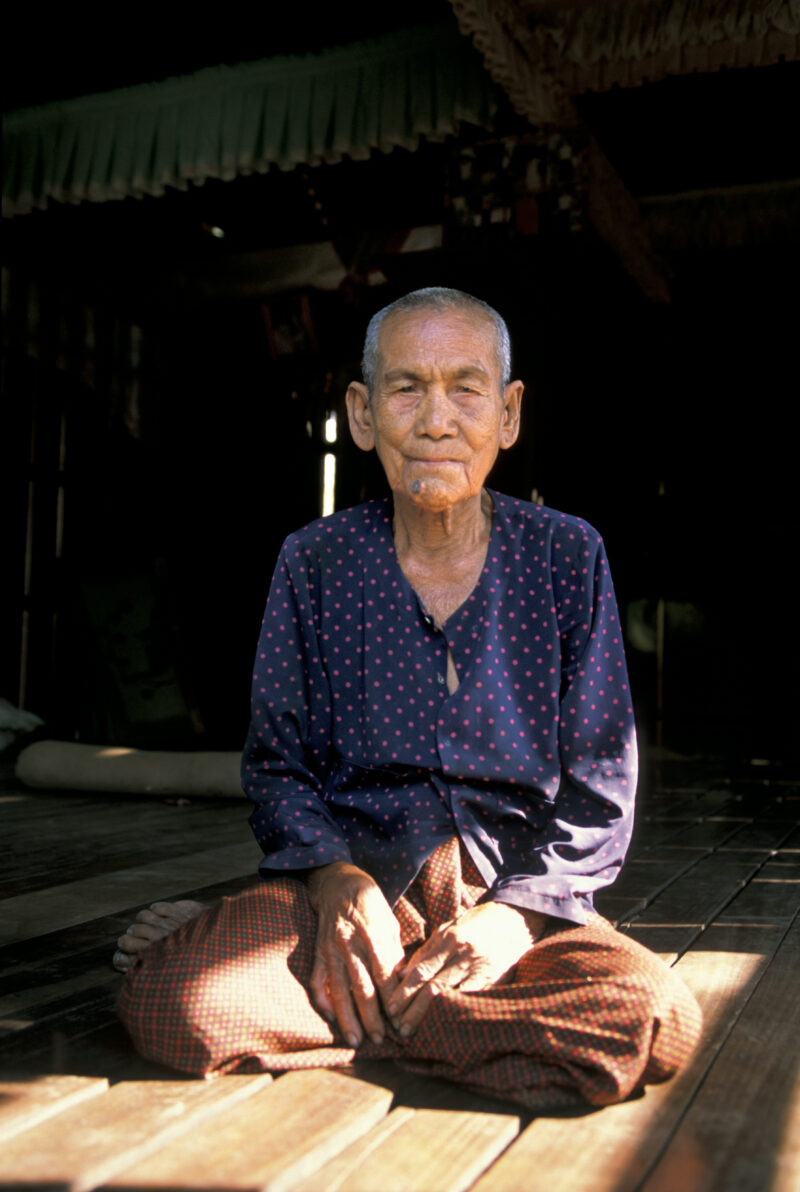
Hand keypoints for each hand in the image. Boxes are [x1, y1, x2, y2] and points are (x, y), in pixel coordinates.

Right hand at [306, 862, 404, 1048]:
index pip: (384, 975)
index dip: (392, 1000)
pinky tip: (330, 1017)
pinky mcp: (317, 953)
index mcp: (373, 935)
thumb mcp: (390, 922)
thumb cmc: (370, 903)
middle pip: (362, 988)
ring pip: (339, 990)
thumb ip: (394, 952)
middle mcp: (350, 945)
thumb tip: (402, 983)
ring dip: (347, 1018)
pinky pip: (316, 981)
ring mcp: (331, 950)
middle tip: (380, 1040)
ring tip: (355, 1040)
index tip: (400, 1021)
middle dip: (371, 1017)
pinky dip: (321, 1001)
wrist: (338, 883)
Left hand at [385, 902, 546, 1036]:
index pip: (421, 970)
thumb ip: (427, 950)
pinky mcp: (493, 980)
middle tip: (398, 1027)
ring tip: (415, 1032)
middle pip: (433, 988)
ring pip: (450, 997)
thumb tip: (402, 973)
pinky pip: (470, 1000)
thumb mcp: (449, 928)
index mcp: (450, 939)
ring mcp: (479, 969)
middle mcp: (463, 955)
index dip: (404, 992)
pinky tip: (443, 1027)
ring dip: (430, 1017)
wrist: (515, 920)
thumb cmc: (477, 923)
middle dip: (413, 1010)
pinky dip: (455, 1014)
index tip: (391, 1008)